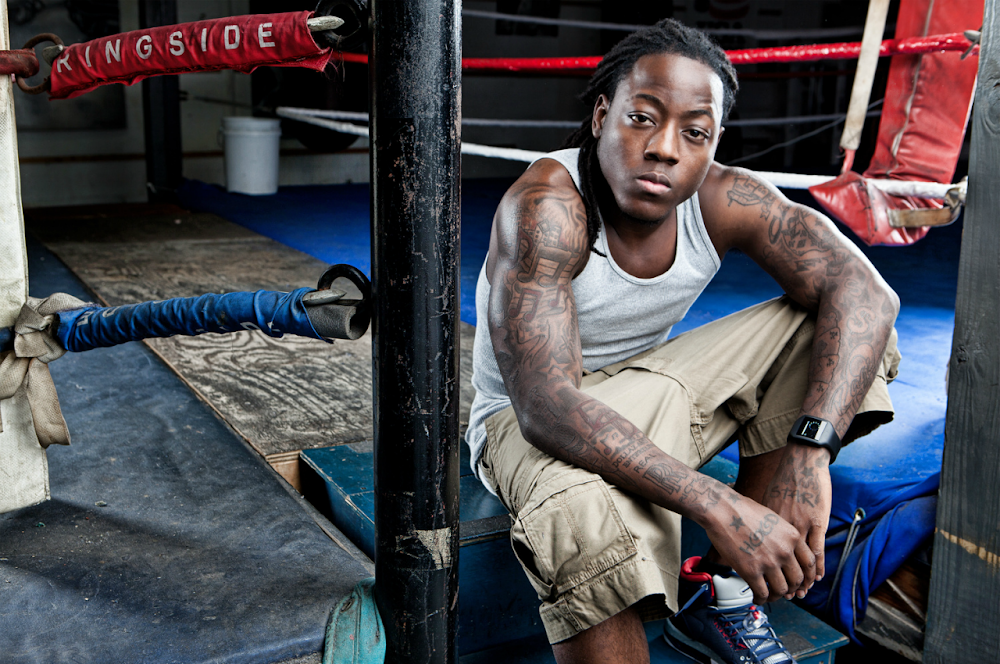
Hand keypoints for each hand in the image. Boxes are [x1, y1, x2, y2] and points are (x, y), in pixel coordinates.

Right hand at [702, 490, 815, 604]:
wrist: (722, 510)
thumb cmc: (743, 510)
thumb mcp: (773, 518)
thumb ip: (783, 536)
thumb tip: (785, 550)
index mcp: (792, 536)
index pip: (810, 563)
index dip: (808, 577)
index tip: (803, 582)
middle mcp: (784, 551)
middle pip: (798, 579)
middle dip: (792, 588)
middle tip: (785, 590)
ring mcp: (768, 562)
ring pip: (782, 590)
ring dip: (776, 596)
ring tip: (769, 596)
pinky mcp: (751, 571)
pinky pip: (762, 593)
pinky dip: (761, 599)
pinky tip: (757, 597)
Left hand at [761, 443, 831, 597]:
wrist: (799, 463)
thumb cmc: (782, 483)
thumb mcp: (765, 504)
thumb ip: (762, 522)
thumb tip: (753, 534)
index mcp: (769, 526)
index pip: (765, 557)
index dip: (766, 574)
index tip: (765, 587)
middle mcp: (782, 530)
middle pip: (781, 565)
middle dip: (783, 584)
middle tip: (784, 596)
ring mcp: (799, 527)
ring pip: (799, 563)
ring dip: (800, 581)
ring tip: (799, 592)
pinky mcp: (816, 522)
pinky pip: (816, 551)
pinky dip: (815, 567)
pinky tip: (815, 576)